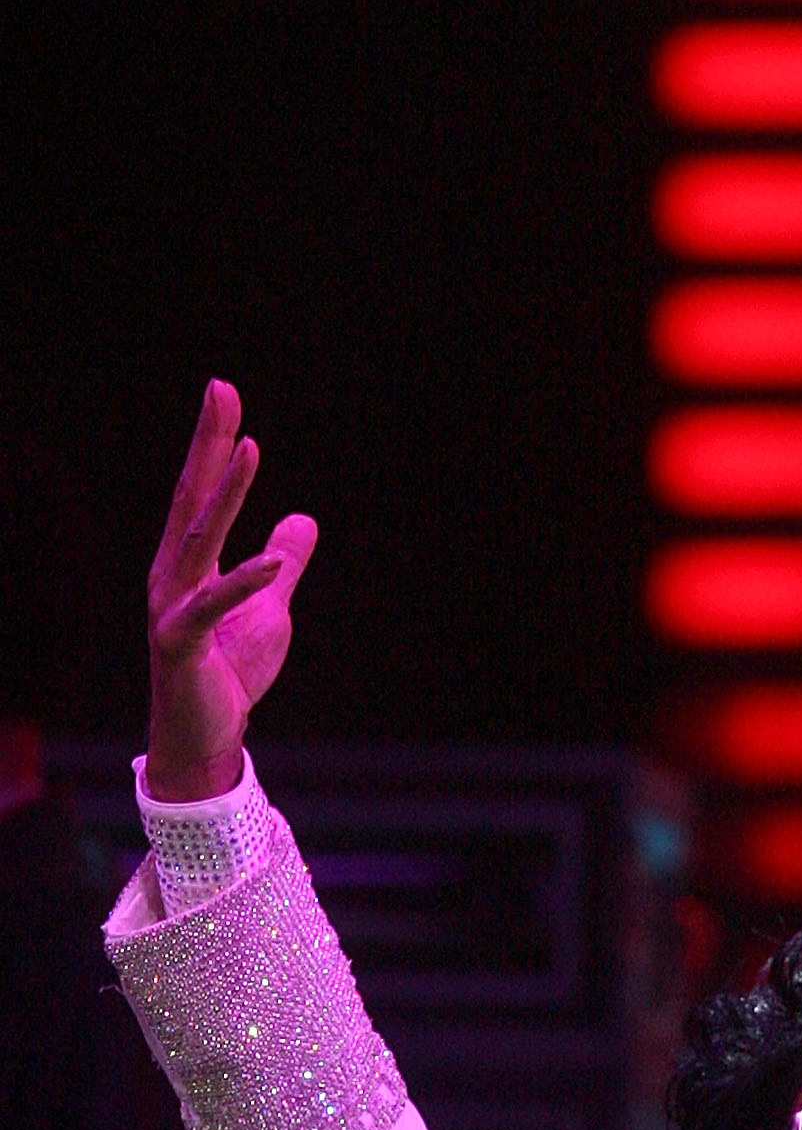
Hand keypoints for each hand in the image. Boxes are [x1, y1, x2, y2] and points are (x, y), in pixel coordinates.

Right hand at [146, 380, 316, 799]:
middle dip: (209, 443)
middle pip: (192, 497)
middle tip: (221, 389)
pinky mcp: (181, 644)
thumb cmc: (229, 674)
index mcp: (191, 563)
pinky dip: (244, 583)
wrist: (204, 739)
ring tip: (250, 448)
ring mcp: (172, 607)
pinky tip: (272, 562)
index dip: (215, 442)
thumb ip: (281, 566)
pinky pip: (214, 607)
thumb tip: (301, 520)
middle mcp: (172, 575)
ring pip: (199, 539)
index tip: (224, 392)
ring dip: (226, 493)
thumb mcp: (269, 611)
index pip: (202, 491)